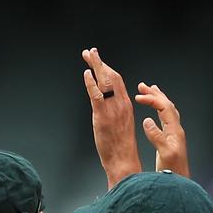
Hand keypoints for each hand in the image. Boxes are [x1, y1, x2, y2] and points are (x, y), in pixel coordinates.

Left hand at [81, 47, 141, 186]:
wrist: (123, 160)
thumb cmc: (120, 146)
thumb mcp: (120, 124)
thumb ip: (113, 110)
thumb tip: (103, 102)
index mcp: (126, 105)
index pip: (118, 80)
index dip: (107, 67)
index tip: (99, 60)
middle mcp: (120, 104)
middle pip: (111, 76)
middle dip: (100, 62)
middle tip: (90, 52)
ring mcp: (112, 110)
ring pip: (105, 82)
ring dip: (96, 66)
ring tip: (88, 55)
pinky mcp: (102, 117)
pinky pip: (97, 96)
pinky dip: (92, 83)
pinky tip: (86, 74)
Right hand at [134, 81, 189, 176]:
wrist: (179, 183)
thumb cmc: (173, 171)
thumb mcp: (164, 153)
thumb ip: (156, 136)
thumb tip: (147, 121)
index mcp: (175, 131)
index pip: (164, 108)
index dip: (152, 100)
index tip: (138, 96)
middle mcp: (176, 130)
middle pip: (167, 106)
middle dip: (155, 94)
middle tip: (143, 86)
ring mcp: (174, 135)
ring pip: (167, 111)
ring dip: (157, 100)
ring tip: (149, 92)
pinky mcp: (170, 140)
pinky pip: (165, 120)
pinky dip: (158, 111)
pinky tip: (153, 113)